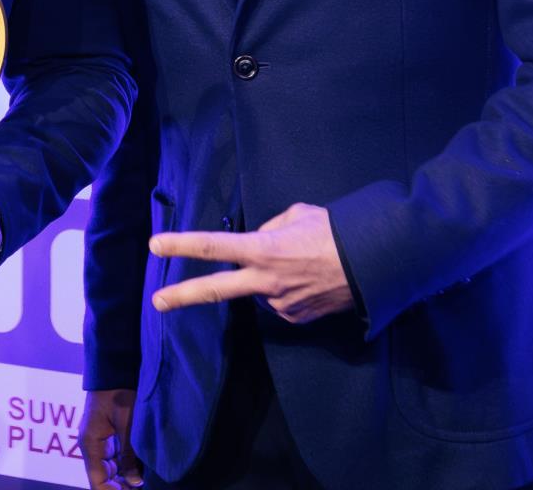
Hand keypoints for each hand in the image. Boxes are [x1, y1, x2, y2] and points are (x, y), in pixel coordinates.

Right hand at [81, 388, 143, 488]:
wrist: (115, 368)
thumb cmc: (118, 392)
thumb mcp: (126, 425)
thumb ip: (128, 455)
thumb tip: (134, 482)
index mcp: (90, 444)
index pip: (96, 481)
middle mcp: (92, 446)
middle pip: (104, 477)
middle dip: (122, 487)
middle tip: (143, 489)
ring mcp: (100, 440)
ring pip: (112, 469)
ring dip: (126, 478)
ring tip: (145, 483)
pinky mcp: (109, 435)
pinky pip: (116, 458)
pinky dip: (128, 467)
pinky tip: (142, 472)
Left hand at [149, 202, 354, 323]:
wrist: (376, 266)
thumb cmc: (336, 232)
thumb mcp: (298, 214)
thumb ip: (270, 227)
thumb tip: (259, 240)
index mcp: (262, 249)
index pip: (213, 246)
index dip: (182, 245)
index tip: (156, 246)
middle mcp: (265, 280)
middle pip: (216, 290)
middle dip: (183, 296)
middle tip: (157, 301)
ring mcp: (279, 304)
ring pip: (260, 289)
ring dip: (269, 277)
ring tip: (303, 264)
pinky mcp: (295, 319)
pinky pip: (280, 302)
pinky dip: (288, 290)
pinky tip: (309, 280)